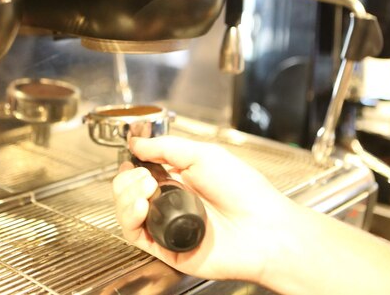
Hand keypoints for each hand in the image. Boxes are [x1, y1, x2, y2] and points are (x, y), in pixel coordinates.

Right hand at [112, 136, 298, 283]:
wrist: (263, 230)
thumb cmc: (245, 192)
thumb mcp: (204, 154)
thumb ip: (166, 147)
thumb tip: (137, 143)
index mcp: (180, 179)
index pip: (142, 171)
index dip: (132, 164)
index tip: (131, 156)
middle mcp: (171, 202)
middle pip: (129, 191)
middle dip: (128, 178)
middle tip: (144, 175)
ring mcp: (167, 225)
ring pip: (127, 212)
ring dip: (126, 196)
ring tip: (145, 188)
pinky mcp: (166, 247)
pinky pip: (134, 235)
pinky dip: (130, 218)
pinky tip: (140, 205)